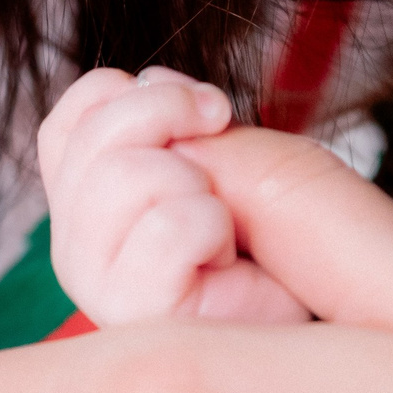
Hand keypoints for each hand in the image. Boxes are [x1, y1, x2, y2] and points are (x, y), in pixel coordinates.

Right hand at [40, 66, 311, 324]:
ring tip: (221, 230)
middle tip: (222, 159)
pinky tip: (223, 263)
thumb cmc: (278, 240)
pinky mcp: (130, 313)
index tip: (206, 114)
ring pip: (123, 174)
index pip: (69, 124)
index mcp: (86, 209)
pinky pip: (168, 223)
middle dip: (173, 119)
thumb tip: (146, 79)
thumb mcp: (223, 152)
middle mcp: (77, 251)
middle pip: (91, 140)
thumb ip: (171, 116)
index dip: (138, 96)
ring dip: (197, 183)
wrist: (323, 312)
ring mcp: (97, 287)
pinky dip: (214, 226)